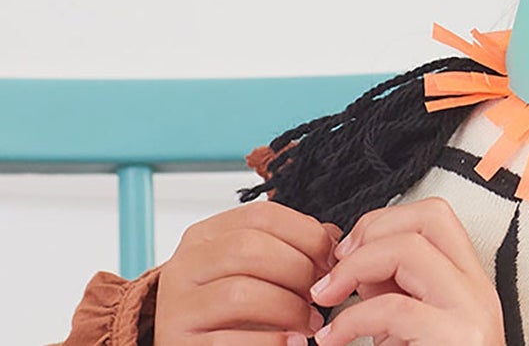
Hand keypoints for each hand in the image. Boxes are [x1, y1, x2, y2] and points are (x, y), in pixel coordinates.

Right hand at [155, 199, 338, 345]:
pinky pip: (227, 340)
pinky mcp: (179, 345)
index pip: (261, 216)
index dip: (304, 233)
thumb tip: (331, 238)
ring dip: (288, 307)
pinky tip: (292, 342)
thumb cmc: (225, 307)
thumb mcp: (250, 268)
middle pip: (249, 249)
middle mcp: (186, 266)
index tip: (330, 257)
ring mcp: (177, 307)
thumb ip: (287, 247)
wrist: (189, 345)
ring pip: (239, 293)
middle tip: (322, 291)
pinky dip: (270, 342)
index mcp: (205, 236)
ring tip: (310, 322)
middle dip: (297, 269)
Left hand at [309, 197, 503, 345]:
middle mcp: (477, 290)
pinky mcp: (457, 340)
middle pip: (427, 219)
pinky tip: (333, 340)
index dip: (385, 221)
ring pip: (411, 250)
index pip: (436, 215)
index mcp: (468, 282)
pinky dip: (352, 319)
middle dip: (370, 235)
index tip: (348, 254)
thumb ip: (390, 291)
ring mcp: (471, 314)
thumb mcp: (407, 330)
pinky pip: (394, 309)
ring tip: (325, 300)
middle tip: (333, 273)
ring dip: (355, 270)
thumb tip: (349, 263)